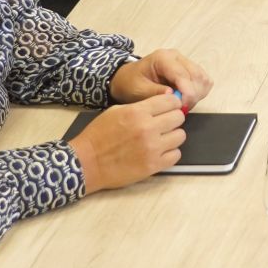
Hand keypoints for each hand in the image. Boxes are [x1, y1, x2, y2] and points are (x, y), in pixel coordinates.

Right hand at [67, 93, 185, 191]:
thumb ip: (141, 107)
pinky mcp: (153, 166)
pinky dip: (170, 153)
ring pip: (180, 136)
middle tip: (164, 124)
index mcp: (138, 112)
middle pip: (179, 117)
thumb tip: (162, 105)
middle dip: (172, 119)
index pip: (172, 101)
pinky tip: (159, 152)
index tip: (168, 108)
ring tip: (160, 139)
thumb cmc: (98, 136)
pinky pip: (176, 155)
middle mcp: (148, 128)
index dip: (171, 104)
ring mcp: (152, 148)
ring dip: (172, 136)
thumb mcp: (116, 111)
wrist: (87, 163)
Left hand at [110, 49, 213, 108]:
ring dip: (197, 94)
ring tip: (182, 104)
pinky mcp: (190, 70)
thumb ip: (155, 92)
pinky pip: (203, 81)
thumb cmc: (131, 83)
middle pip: (196, 76)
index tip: (183, 107)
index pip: (182, 74)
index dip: (186, 92)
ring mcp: (185, 62)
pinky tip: (186, 99)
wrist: (127, 78)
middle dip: (192, 95)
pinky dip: (199, 92)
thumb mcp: (138, 90)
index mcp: (163, 58)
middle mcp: (177, 57)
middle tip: (180, 109)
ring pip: (202, 78)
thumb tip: (173, 96)